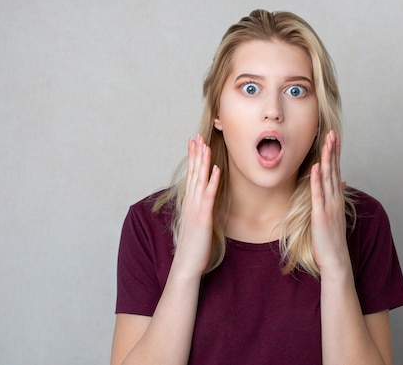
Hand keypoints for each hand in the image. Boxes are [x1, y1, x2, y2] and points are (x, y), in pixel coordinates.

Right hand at [174, 134, 219, 277]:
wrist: (186, 265)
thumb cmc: (193, 248)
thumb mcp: (196, 226)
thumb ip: (199, 212)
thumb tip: (204, 204)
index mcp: (189, 203)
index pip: (191, 176)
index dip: (193, 159)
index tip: (195, 143)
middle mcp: (190, 202)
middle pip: (193, 173)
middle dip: (195, 153)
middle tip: (197, 136)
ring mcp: (195, 209)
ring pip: (199, 179)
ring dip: (203, 161)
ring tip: (205, 145)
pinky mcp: (202, 217)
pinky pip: (208, 196)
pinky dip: (212, 181)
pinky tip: (216, 169)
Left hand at [310, 130, 349, 275]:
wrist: (336, 260)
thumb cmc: (332, 239)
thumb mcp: (336, 214)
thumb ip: (338, 196)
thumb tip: (342, 182)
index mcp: (337, 199)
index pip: (336, 171)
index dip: (334, 154)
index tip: (333, 138)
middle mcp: (335, 199)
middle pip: (333, 170)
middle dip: (332, 151)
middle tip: (332, 132)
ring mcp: (329, 207)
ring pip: (328, 178)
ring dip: (326, 159)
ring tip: (326, 143)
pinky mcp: (321, 215)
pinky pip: (318, 195)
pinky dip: (316, 180)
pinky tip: (315, 167)